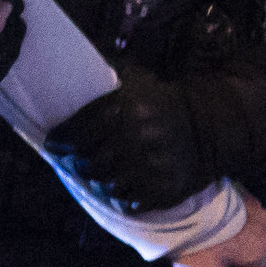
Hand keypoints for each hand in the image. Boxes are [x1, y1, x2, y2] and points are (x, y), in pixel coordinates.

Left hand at [47, 68, 265, 213]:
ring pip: (105, 185)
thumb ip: (107, 75)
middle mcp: (137, 139)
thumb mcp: (138, 81)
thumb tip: (73, 64)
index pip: (78, 132)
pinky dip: (120, 198)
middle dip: (77, 163)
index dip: (60, 142)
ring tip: (98, 174)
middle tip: (75, 161)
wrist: (212, 128)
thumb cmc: (165, 102)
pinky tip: (120, 187)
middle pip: (88, 162)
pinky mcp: (163, 190)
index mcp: (127, 109)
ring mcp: (151, 168)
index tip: (53, 146)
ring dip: (98, 182)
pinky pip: (127, 203)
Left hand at [174, 200, 265, 266]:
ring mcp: (257, 209)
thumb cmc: (195, 242)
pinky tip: (207, 226)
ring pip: (245, 241)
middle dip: (230, 263)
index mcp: (264, 249)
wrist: (176, 200)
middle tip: (204, 257)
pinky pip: (239, 222)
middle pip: (250, 260)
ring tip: (204, 241)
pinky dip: (227, 227)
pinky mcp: (243, 196)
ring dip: (229, 245)